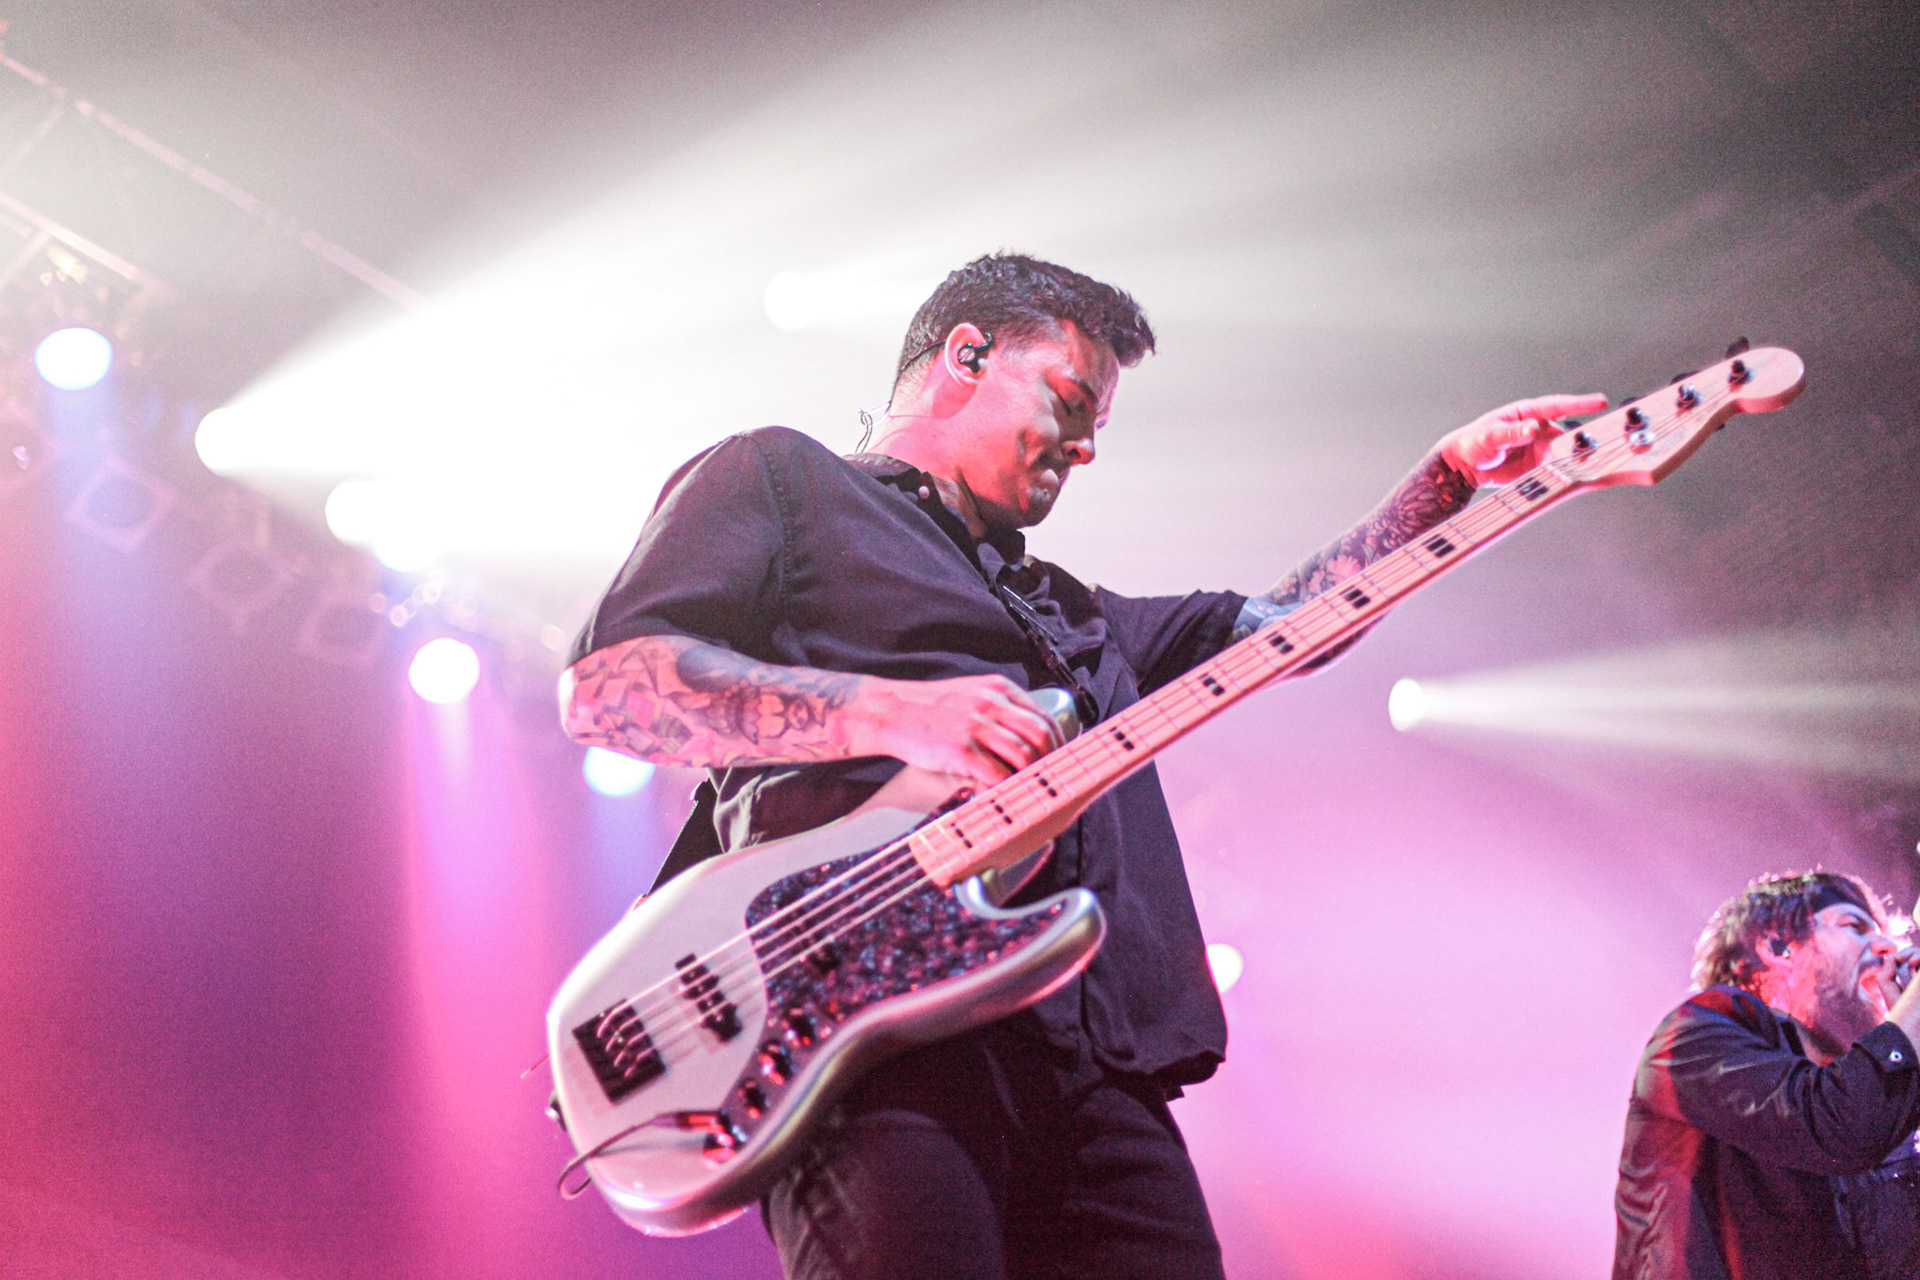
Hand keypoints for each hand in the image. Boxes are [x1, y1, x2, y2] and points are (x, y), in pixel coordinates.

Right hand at [847, 674, 1062, 787]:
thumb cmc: (929, 708)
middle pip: (1040, 735)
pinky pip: (996, 774)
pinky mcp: (961, 749)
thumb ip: (999, 708)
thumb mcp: (971, 693)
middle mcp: (991, 704)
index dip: (1059, 742)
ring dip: (1031, 777)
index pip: (1043, 716)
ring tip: (1029, 791)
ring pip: (1023, 755)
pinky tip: (1004, 796)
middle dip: (1051, 761)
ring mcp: (976, 726)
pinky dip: (1005, 788)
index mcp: (998, 689)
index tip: (1061, 760)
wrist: (891, 711)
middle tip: (1051, 780)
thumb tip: (1026, 736)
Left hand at [1438, 393, 1608, 486]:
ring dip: (1571, 458)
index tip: (1599, 403)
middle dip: (1579, 439)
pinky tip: (1566, 476)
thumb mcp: (1489, 436)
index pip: (1556, 406)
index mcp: (1526, 414)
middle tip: (1590, 445)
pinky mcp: (1537, 467)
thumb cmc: (1473, 442)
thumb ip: (1511, 433)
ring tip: (1576, 464)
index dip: (1578, 404)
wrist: (1464, 465)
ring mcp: (1539, 448)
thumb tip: (1531, 429)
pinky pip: (1553, 469)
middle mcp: (1538, 429)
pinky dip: (1561, 472)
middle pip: (1565, 432)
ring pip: (1562, 452)